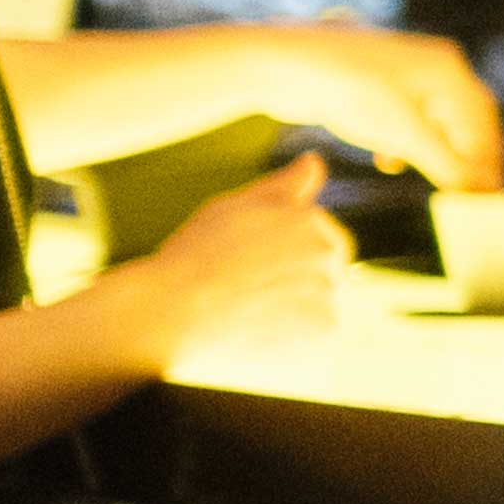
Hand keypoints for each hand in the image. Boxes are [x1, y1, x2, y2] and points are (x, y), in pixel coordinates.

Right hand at [142, 153, 348, 347]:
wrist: (173, 312)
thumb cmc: (196, 257)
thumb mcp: (237, 207)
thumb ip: (284, 187)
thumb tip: (315, 162)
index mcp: (311, 219)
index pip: (320, 238)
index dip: (283, 256)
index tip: (251, 267)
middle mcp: (329, 251)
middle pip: (325, 272)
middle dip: (295, 282)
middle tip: (247, 291)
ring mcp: (330, 292)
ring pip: (320, 306)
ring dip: (294, 312)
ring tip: (248, 313)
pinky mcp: (325, 332)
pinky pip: (317, 339)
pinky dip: (294, 342)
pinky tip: (258, 336)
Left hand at [277, 24, 503, 191]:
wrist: (284, 66)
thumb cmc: (350, 93)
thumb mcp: (405, 134)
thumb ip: (449, 166)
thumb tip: (483, 194)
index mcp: (449, 68)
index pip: (485, 124)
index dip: (489, 164)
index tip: (486, 200)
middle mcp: (433, 64)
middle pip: (466, 121)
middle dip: (467, 160)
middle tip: (466, 197)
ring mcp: (405, 72)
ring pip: (436, 122)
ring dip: (438, 154)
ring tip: (435, 184)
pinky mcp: (377, 84)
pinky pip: (408, 119)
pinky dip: (408, 144)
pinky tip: (389, 164)